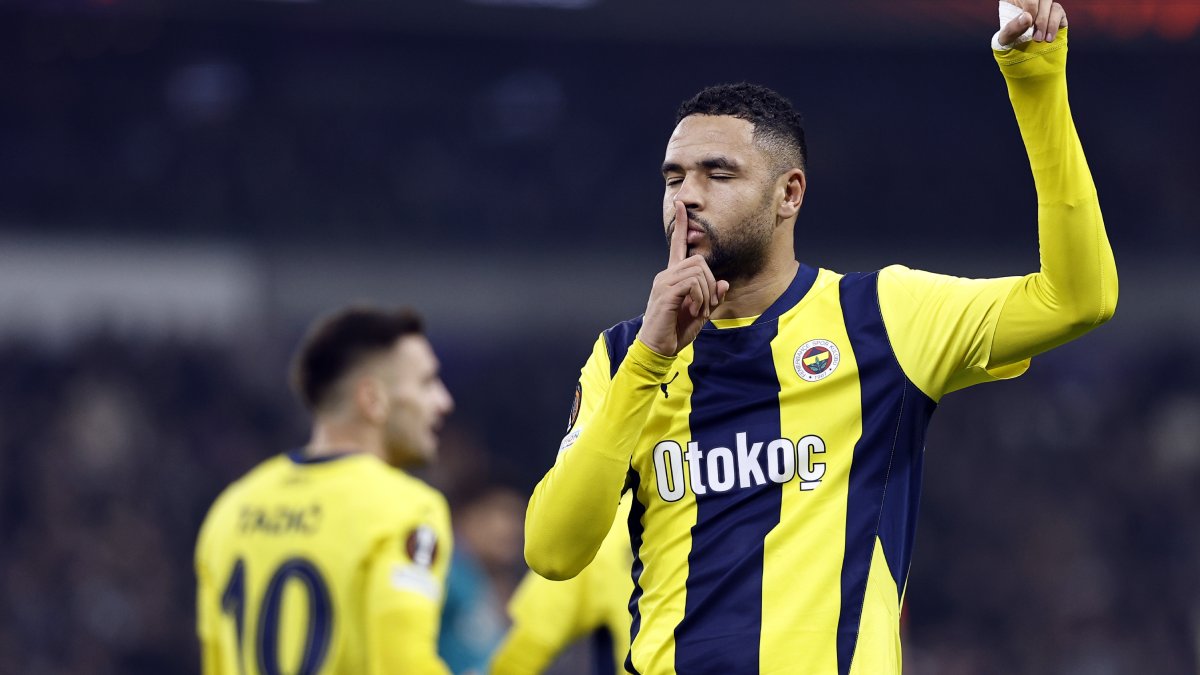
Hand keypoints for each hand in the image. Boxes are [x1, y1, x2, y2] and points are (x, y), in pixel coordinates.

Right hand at [636, 201, 729, 355]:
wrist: (657, 348)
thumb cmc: (675, 331)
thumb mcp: (701, 314)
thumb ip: (712, 297)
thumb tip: (723, 282)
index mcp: (673, 277)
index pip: (678, 245)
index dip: (681, 225)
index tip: (682, 205)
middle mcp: (666, 275)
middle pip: (699, 261)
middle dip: (710, 284)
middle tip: (705, 306)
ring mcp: (664, 282)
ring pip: (698, 271)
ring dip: (706, 294)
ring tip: (698, 311)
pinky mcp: (666, 293)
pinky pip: (693, 284)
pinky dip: (700, 298)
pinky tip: (694, 311)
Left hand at [1000, 0, 1066, 43]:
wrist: (1016, 54)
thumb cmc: (1007, 44)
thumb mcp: (1004, 39)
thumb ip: (1012, 29)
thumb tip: (1027, 17)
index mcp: (1013, 0)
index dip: (1031, 9)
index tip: (1029, 25)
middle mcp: (1030, 1)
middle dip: (1041, 18)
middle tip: (1037, 37)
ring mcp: (1043, 7)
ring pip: (1052, 4)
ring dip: (1050, 23)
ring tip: (1043, 39)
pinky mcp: (1054, 15)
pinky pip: (1059, 12)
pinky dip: (1055, 26)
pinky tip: (1049, 38)